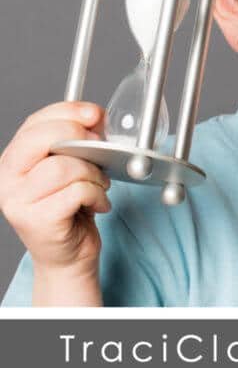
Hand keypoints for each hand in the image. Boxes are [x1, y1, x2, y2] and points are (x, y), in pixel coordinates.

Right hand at [0, 101, 110, 278]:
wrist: (68, 256)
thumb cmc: (69, 207)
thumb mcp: (68, 165)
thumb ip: (75, 138)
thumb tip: (95, 116)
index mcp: (11, 160)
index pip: (35, 123)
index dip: (68, 111)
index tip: (94, 113)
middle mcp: (7, 179)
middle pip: (44, 139)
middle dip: (79, 136)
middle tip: (99, 147)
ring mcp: (18, 202)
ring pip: (64, 166)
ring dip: (92, 173)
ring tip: (99, 184)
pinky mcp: (37, 221)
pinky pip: (76, 192)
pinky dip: (96, 194)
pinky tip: (98, 203)